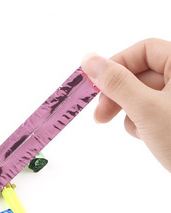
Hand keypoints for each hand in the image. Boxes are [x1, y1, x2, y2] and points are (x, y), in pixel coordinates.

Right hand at [81, 38, 170, 171]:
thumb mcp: (146, 108)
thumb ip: (116, 82)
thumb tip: (88, 60)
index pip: (144, 50)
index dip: (116, 65)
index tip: (94, 87)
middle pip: (141, 73)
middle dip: (117, 94)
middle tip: (100, 116)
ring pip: (142, 95)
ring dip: (129, 111)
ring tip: (135, 130)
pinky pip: (150, 111)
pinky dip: (142, 122)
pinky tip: (146, 136)